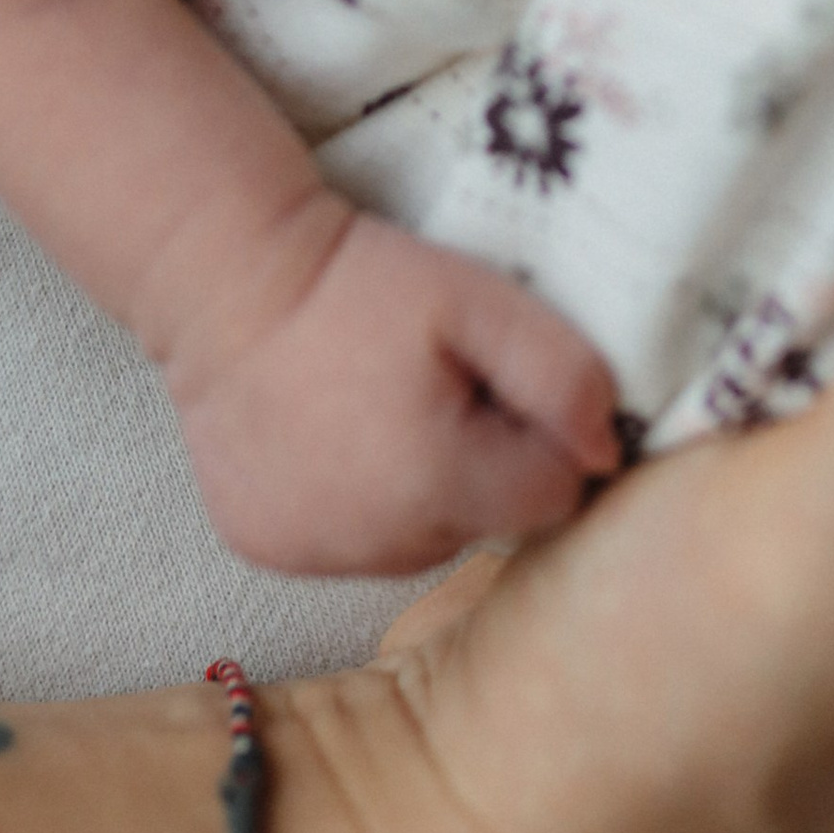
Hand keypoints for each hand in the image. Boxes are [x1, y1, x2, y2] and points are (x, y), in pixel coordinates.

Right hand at [163, 196, 622, 578]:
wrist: (227, 278)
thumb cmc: (359, 282)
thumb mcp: (480, 300)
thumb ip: (562, 374)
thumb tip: (607, 454)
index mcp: (439, 485)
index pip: (549, 498)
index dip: (539, 436)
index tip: (498, 383)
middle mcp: (375, 544)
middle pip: (480, 525)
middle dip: (480, 466)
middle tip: (433, 385)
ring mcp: (312, 554)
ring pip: (414, 542)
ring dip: (417, 493)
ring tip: (379, 409)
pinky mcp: (265, 548)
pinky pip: (343, 544)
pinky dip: (351, 504)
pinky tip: (330, 438)